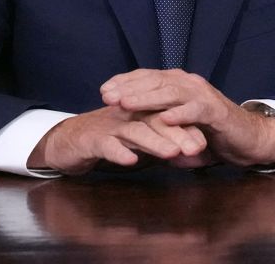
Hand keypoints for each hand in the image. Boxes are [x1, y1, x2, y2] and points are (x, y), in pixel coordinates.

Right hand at [27, 105, 206, 175]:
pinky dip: (118, 151)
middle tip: (196, 149)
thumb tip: (196, 157)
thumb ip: (165, 148)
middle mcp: (127, 117)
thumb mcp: (141, 145)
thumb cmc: (109, 141)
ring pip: (134, 131)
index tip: (206, 144)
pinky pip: (106, 145)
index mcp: (140, 114)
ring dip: (154, 142)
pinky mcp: (91, 140)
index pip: (167, 117)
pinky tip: (130, 160)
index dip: (186, 129)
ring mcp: (109, 127)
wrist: (69, 141)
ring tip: (172, 153)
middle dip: (177, 134)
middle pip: (155, 120)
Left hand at [100, 69, 274, 167]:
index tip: (103, 91)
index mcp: (178, 84)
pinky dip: (180, 114)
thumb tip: (128, 133)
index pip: (147, 77)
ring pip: (171, 92)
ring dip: (147, 98)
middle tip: (107, 96)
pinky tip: (165, 119)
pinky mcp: (216, 112)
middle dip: (128, 88)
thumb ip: (156, 127)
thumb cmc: (210, 134)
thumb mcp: (177, 129)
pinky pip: (196, 111)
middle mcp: (189, 84)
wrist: (247, 139)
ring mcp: (203, 96)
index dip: (124, 82)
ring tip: (126, 104)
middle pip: (154, 81)